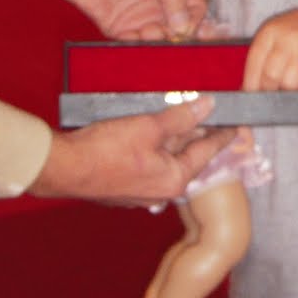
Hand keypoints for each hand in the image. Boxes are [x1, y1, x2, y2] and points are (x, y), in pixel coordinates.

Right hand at [30, 97, 235, 206]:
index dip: (222, 135)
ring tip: (175, 114)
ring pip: (164, 158)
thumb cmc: (104, 151)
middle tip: (205, 112)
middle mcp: (161, 191)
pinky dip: (151, 146)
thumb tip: (207, 105)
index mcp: (174, 179)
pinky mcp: (122, 186)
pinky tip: (146, 130)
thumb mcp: (148, 127)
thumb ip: (181, 117)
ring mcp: (140, 192)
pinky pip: (146, 162)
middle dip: (194, 133)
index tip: (235, 125)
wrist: (61, 168)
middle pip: (186, 155)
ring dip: (170, 138)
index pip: (207, 152)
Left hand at [41, 0, 206, 40]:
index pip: (195, 7)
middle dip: (176, 35)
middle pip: (179, 27)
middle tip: (169, 36)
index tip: (187, 29)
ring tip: (149, 33)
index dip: (195, 20)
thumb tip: (184, 25)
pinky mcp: (121, 27)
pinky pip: (135, 43)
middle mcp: (160, 0)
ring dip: (157, 40)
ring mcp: (140, 14)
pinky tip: (134, 37)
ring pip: (159, 38)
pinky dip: (137, 45)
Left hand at [243, 6, 297, 92]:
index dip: (251, 84)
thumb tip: (248, 92)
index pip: (253, 64)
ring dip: (291, 87)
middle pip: (271, 76)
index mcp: (270, 31)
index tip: (251, 97)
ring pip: (290, 84)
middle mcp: (288, 36)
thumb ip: (262, 59)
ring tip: (296, 76)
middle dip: (271, 88)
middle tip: (276, 88)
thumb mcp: (277, 38)